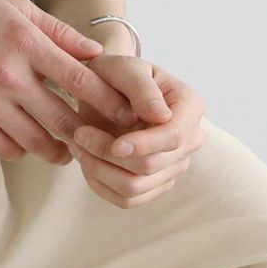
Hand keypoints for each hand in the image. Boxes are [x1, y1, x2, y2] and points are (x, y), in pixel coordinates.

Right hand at [0, 0, 137, 162]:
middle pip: (65, 121)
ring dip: (60, 148)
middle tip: (101, 137)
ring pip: (40, 143)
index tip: (125, 113)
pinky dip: (24, 148)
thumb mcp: (14, 7)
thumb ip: (57, 31)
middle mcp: (8, 75)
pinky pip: (8, 150)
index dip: (108, 101)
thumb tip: (96, 54)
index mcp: (24, 42)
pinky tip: (28, 136)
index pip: (79, 79)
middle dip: (90, 134)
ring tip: (67, 143)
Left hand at [65, 54, 205, 207]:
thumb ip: (141, 87)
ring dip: (99, 170)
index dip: (144, 146)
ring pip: (136, 187)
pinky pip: (127, 199)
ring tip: (77, 145)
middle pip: (151, 165)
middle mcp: (189, 139)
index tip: (115, 146)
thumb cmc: (115, 73)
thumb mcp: (123, 68)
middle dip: (109, 154)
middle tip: (78, 136)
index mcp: (189, 106)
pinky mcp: (154, 183)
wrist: (104, 87)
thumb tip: (162, 116)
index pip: (172, 137)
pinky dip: (101, 184)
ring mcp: (173, 165)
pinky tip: (86, 161)